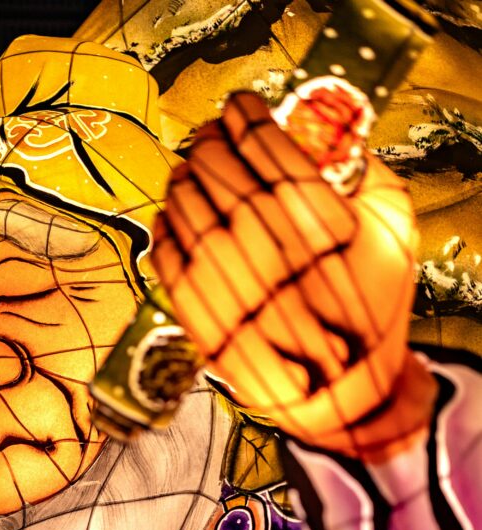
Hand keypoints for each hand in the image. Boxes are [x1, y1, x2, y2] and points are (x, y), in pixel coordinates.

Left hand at [154, 92, 432, 457]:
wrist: (338, 391)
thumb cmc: (369, 309)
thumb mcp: (392, 233)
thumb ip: (364, 174)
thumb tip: (323, 134)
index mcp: (314, 218)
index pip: (263, 142)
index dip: (246, 115)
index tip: (241, 108)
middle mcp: (263, 243)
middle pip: (216, 165)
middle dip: (209, 141)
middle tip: (210, 136)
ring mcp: (222, 277)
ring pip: (184, 201)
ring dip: (183, 177)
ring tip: (191, 172)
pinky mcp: (195, 309)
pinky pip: (166, 249)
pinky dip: (166, 225)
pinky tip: (176, 215)